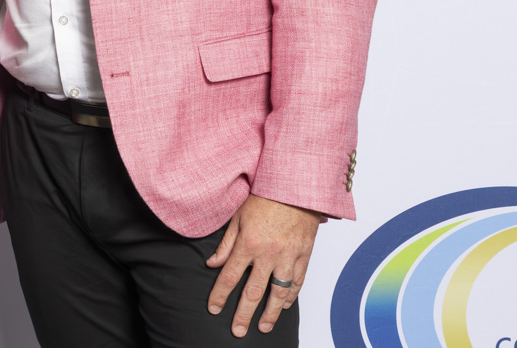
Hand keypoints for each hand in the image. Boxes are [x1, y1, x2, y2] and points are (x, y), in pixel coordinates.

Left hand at [205, 194, 321, 336]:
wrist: (295, 185)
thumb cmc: (265, 196)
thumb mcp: (238, 215)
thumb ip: (226, 243)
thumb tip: (212, 263)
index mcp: (248, 243)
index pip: (229, 276)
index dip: (220, 295)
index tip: (214, 308)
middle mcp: (268, 253)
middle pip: (253, 291)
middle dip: (243, 314)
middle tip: (238, 331)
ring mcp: (288, 256)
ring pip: (279, 292)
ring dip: (271, 313)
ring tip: (263, 326)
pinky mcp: (304, 254)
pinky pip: (298, 281)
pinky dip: (291, 295)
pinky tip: (285, 305)